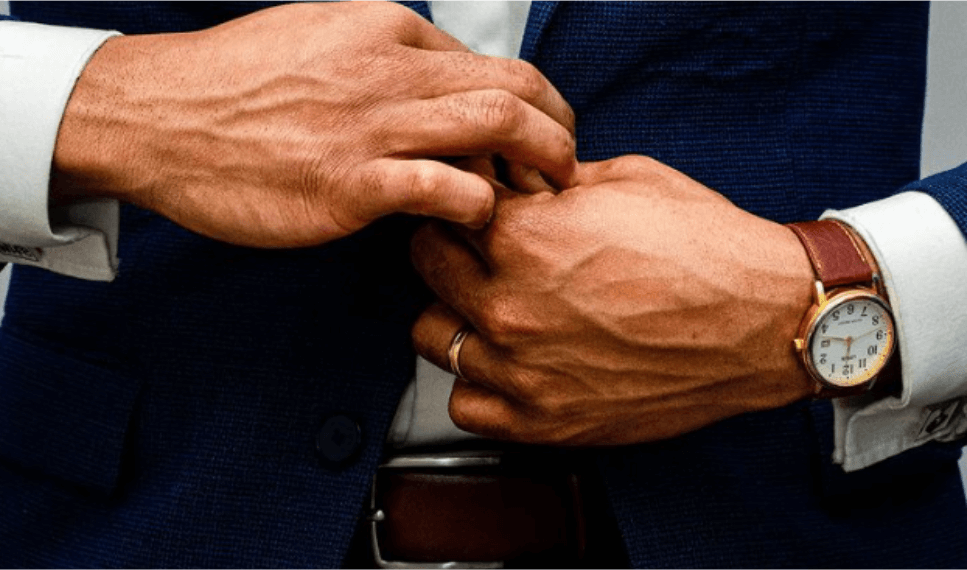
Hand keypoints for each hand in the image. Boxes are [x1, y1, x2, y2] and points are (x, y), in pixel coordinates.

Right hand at [51, 1, 575, 247]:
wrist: (159, 116)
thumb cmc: (235, 81)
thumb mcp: (318, 35)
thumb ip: (384, 56)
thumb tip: (440, 84)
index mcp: (385, 30)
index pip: (490, 64)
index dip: (533, 104)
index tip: (540, 135)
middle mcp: (389, 70)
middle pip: (513, 90)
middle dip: (559, 130)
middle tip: (566, 166)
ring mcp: (372, 126)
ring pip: (495, 129)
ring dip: (538, 166)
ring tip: (544, 196)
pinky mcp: (352, 184)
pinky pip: (447, 190)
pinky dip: (478, 207)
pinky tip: (474, 221)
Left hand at [411, 155, 816, 444]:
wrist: (766, 321)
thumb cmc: (706, 248)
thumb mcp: (623, 181)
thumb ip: (547, 182)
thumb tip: (511, 179)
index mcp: (523, 239)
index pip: (442, 209)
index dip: (462, 202)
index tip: (478, 206)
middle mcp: (509, 307)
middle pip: (427, 266)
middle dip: (451, 247)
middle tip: (483, 249)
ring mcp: (522, 371)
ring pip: (432, 336)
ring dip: (454, 314)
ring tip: (494, 306)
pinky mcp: (545, 421)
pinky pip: (466, 406)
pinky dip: (478, 383)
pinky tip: (508, 362)